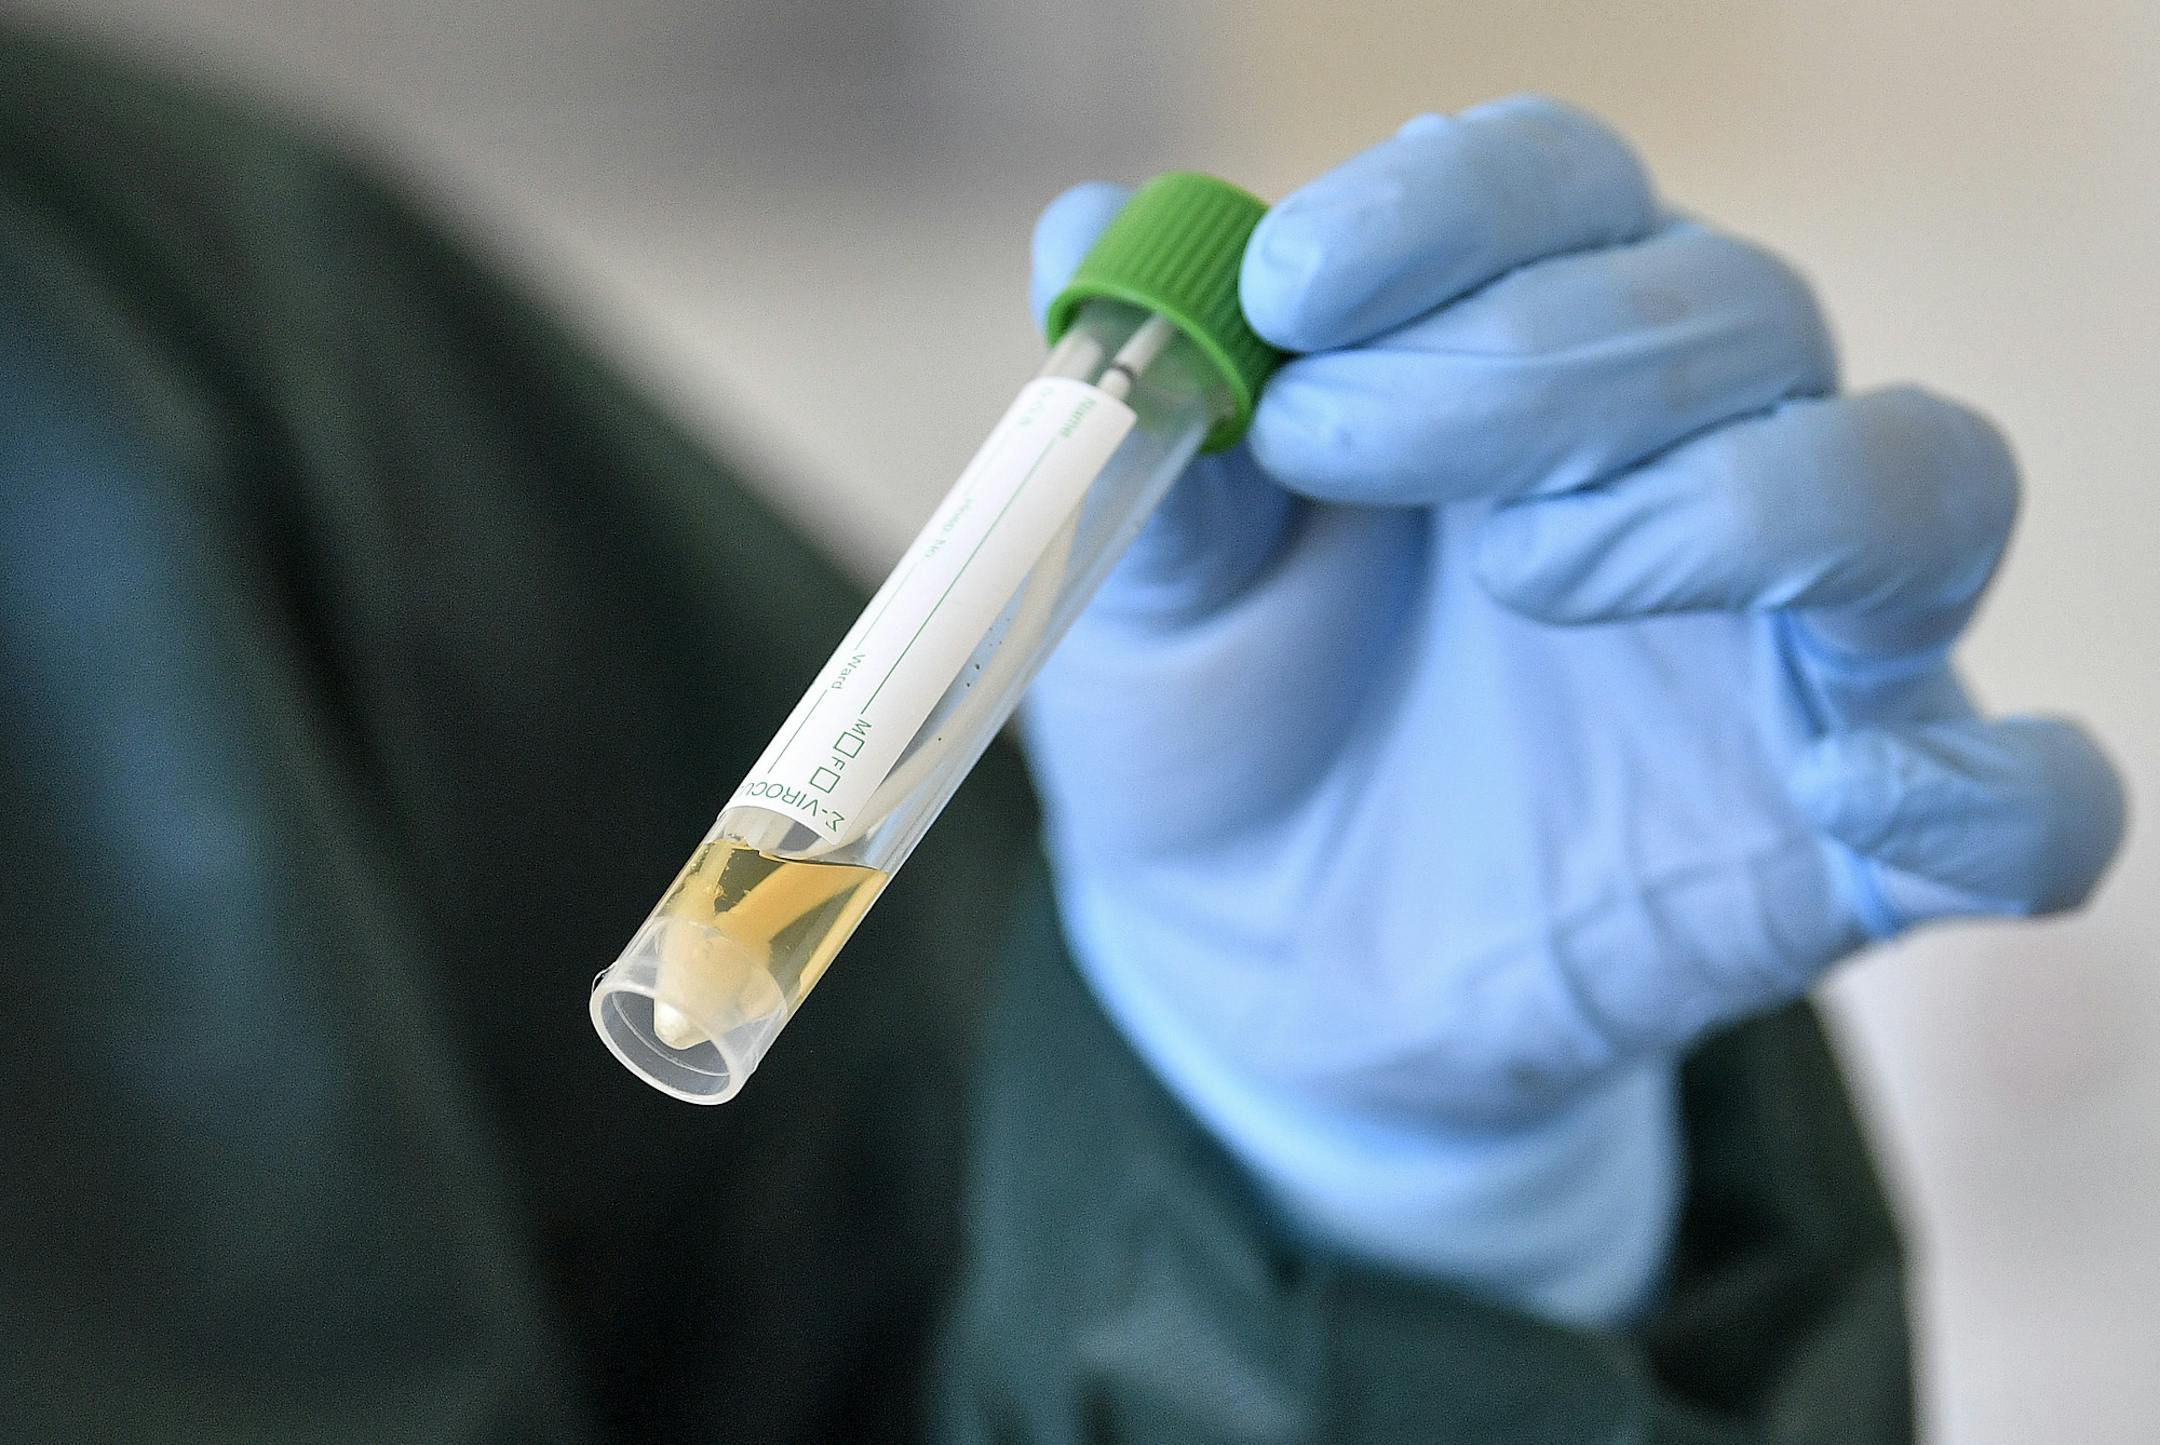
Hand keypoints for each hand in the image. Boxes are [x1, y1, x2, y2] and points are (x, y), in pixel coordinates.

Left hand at [1021, 98, 2125, 1322]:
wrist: (1255, 974)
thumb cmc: (1220, 737)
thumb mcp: (1149, 597)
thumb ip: (1152, 438)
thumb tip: (1087, 233)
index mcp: (1524, 361)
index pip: (1569, 194)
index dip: (1455, 206)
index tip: (1295, 284)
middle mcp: (1693, 463)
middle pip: (1737, 308)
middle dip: (1530, 355)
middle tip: (1332, 440)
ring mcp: (1790, 653)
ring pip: (1915, 480)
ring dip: (1738, 500)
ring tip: (1531, 578)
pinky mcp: (1846, 841)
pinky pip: (2030, 801)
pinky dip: (1990, 786)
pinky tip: (1849, 792)